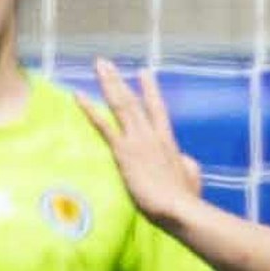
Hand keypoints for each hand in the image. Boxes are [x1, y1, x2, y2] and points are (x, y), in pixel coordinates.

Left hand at [83, 59, 206, 221]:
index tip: (144, 72)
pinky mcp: (124, 152)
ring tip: (98, 65)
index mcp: (167, 140)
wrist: (179, 207)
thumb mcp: (191, 174)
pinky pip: (104, 125)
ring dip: (108, 83)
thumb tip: (183, 160)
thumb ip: (184, 163)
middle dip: (118, 80)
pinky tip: (78, 95)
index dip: (150, 90)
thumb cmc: (186, 197)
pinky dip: (90, 109)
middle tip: (105, 63)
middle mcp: (151, 134)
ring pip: (120, 104)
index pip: (157, 109)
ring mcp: (137, 140)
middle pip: (133, 100)